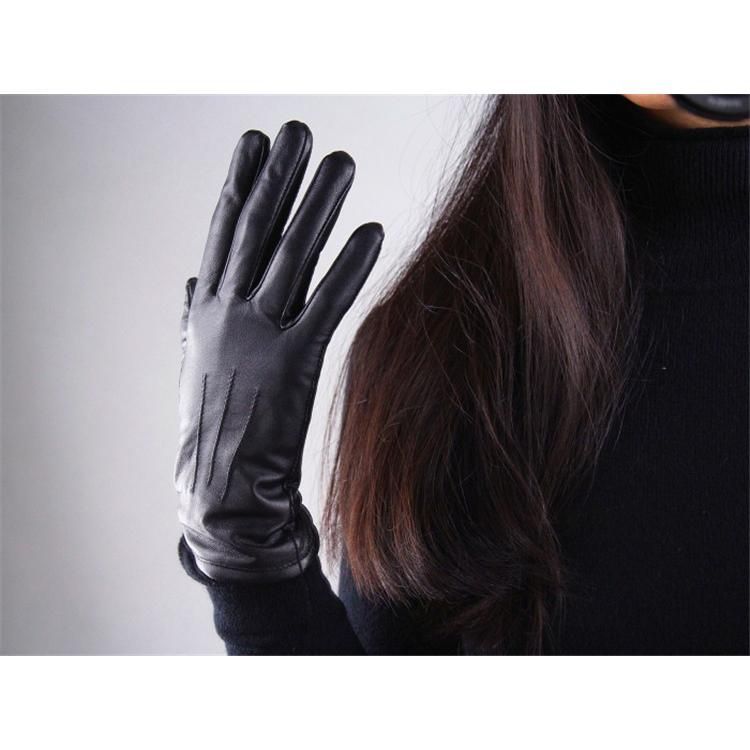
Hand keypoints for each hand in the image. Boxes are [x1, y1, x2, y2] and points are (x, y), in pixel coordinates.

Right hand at [175, 121, 382, 582]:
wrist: (221, 486)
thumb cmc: (214, 422)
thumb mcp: (195, 362)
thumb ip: (193, 316)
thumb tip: (191, 280)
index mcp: (206, 308)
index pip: (224, 232)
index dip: (241, 183)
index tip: (255, 141)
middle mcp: (228, 312)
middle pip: (256, 231)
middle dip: (278, 176)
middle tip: (299, 130)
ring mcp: (258, 336)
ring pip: (290, 256)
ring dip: (317, 205)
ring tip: (340, 163)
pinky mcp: (292, 363)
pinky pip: (325, 304)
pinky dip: (348, 266)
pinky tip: (371, 231)